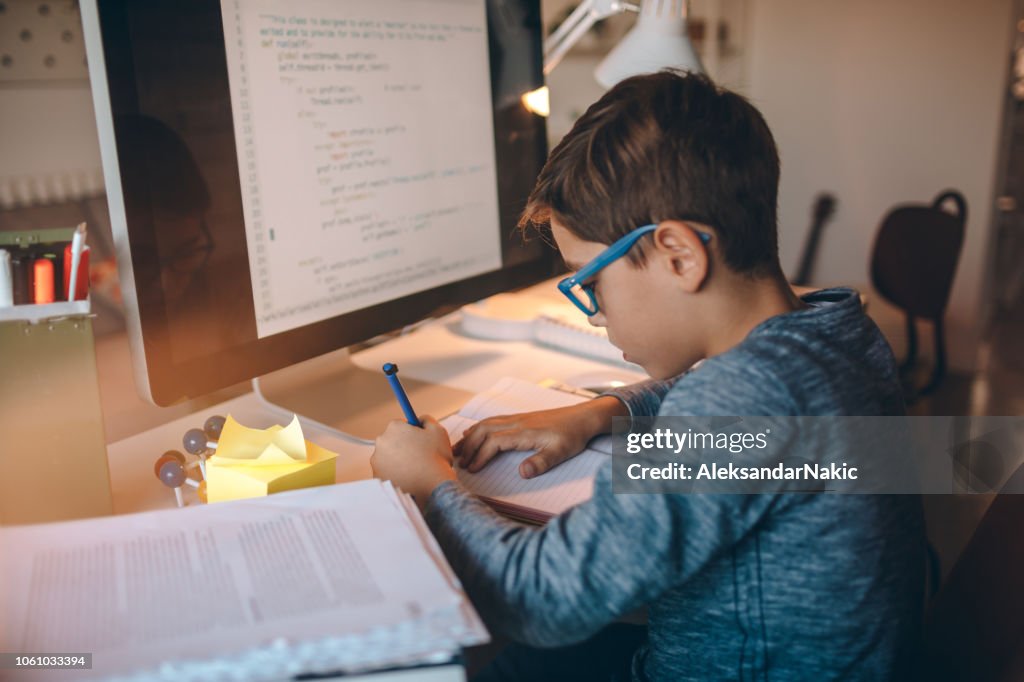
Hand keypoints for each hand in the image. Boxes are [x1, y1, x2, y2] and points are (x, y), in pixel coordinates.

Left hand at [371, 416, 456, 504]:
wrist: (431, 488)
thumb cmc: (436, 459)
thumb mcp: (438, 431)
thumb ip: (427, 420)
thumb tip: (420, 419)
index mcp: (394, 427)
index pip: (401, 425)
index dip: (412, 432)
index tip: (418, 439)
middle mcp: (381, 442)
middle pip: (393, 440)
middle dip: (404, 446)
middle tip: (419, 455)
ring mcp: (377, 461)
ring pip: (389, 457)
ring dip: (399, 461)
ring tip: (416, 469)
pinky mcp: (377, 477)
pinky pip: (387, 472)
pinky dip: (395, 474)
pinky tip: (409, 478)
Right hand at [454, 396, 626, 478]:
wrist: (583, 417)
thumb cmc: (573, 436)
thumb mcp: (561, 453)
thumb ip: (541, 462)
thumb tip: (521, 473)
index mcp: (524, 432)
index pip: (494, 442)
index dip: (480, 456)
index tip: (471, 469)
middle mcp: (517, 422)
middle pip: (484, 431)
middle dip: (468, 446)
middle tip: (456, 461)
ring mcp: (518, 418)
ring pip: (487, 424)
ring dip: (470, 436)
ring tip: (457, 449)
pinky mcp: (520, 418)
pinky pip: (494, 420)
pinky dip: (479, 427)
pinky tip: (472, 433)